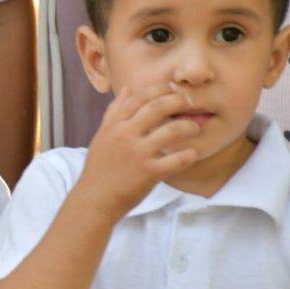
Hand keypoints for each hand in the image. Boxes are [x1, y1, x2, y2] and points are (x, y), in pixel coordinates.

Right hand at [77, 85, 199, 216]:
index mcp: (114, 125)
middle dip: (178, 101)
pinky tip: (192, 153)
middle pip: (157, 108)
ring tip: (195, 128)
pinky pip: (176, 160)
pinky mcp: (149, 173)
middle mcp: (125, 135)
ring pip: (171, 131)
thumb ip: (114, 112)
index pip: (139, 97)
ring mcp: (138, 154)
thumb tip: (127, 90)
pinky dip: (189, 155)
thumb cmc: (99, 168)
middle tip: (190, 103)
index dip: (159, 89)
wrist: (95, 199)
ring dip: (188, 126)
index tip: (173, 88)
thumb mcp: (102, 136)